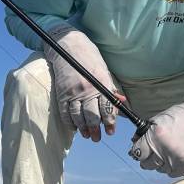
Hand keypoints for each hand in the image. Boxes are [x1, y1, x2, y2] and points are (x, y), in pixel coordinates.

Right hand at [44, 26, 123, 142]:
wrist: (67, 46)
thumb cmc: (89, 58)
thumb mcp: (104, 70)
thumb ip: (111, 89)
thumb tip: (122, 103)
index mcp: (101, 82)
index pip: (107, 107)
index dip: (109, 122)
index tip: (110, 131)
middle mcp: (87, 88)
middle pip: (92, 115)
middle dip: (96, 129)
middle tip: (97, 138)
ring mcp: (73, 91)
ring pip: (78, 116)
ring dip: (83, 128)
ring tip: (87, 135)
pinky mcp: (61, 93)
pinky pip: (65, 112)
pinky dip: (70, 122)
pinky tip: (74, 127)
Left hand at [129, 100, 183, 176]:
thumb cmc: (178, 117)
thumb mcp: (157, 121)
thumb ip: (144, 136)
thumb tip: (134, 149)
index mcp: (156, 135)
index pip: (138, 152)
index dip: (138, 151)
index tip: (141, 150)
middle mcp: (165, 148)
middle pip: (147, 164)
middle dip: (147, 158)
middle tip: (153, 152)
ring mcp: (177, 157)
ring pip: (159, 169)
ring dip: (160, 163)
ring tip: (166, 152)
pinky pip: (172, 173)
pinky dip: (171, 168)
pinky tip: (173, 158)